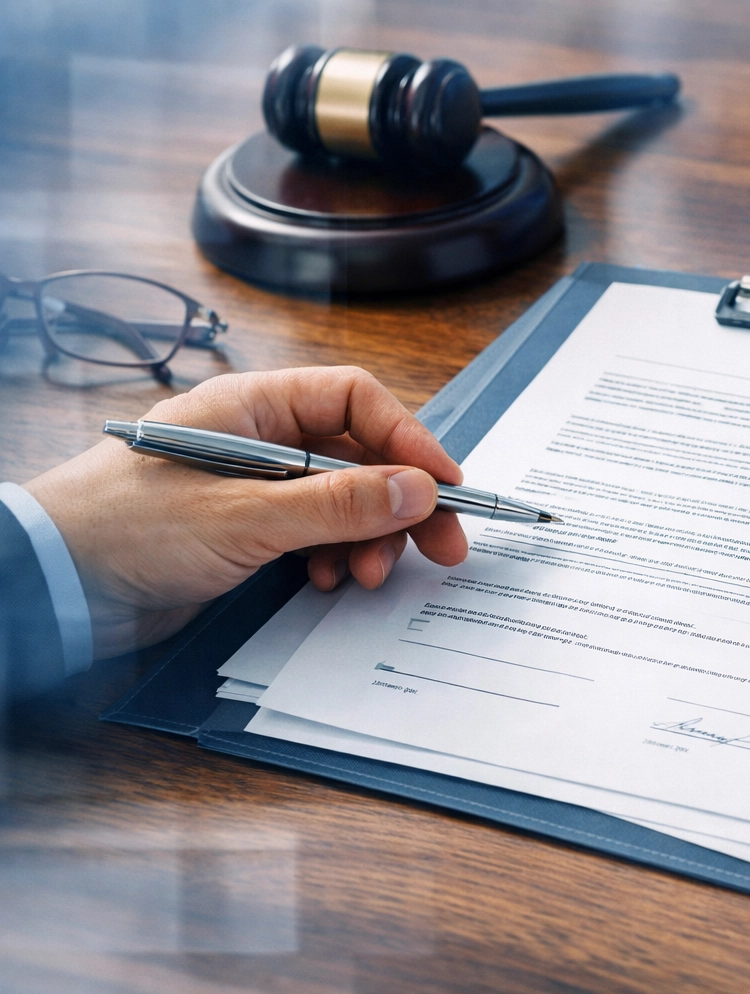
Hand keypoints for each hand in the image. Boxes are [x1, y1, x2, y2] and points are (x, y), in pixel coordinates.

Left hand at [24, 367, 469, 658]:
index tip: (446, 485)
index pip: (356, 401)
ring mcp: (255, 487)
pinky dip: (334, 557)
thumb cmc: (125, 530)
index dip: (409, 439)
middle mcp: (260, 439)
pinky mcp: (247, 531)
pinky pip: (316, 535)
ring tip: (367, 575)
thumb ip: (336, 504)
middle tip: (443, 546)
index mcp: (254, 406)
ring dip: (368, 538)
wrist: (54, 588)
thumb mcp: (244, 517)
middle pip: (360, 455)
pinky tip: (325, 582)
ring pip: (344, 501)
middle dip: (402, 502)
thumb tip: (419, 489)